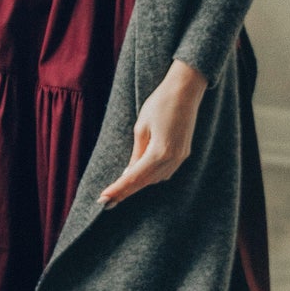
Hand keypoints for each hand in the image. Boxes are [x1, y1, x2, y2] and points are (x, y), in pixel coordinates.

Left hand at [98, 60, 207, 206]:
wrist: (186, 90)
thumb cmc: (160, 103)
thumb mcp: (142, 127)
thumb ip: (136, 153)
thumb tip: (129, 173)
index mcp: (160, 152)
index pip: (134, 177)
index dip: (118, 190)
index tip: (103, 200)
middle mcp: (172, 159)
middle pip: (145, 182)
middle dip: (125, 191)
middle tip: (107, 201)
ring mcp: (180, 157)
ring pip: (155, 179)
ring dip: (138, 184)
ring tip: (119, 189)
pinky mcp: (183, 153)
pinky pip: (164, 172)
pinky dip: (150, 176)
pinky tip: (139, 175)